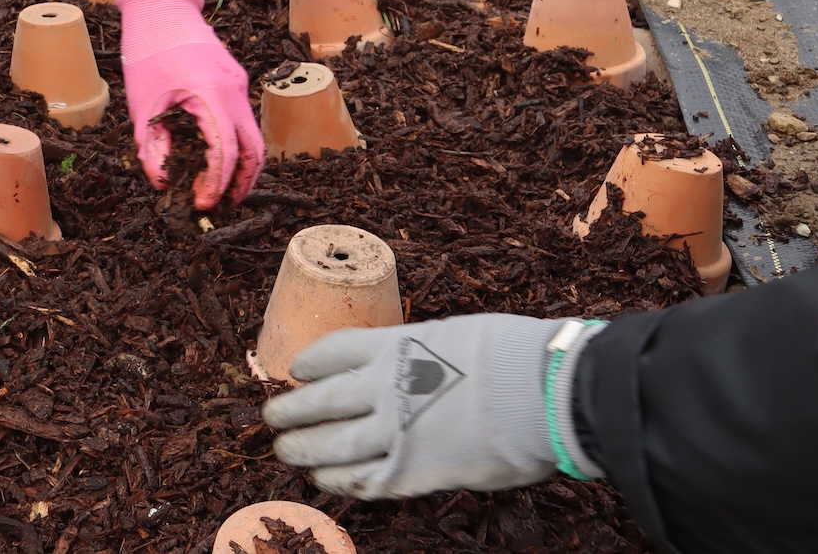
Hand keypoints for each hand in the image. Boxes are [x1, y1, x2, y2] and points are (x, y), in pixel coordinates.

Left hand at [116, 0, 261, 208]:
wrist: (162, 10)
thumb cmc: (148, 53)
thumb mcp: (142, 105)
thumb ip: (152, 146)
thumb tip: (163, 184)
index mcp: (210, 95)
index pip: (226, 152)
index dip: (217, 184)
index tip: (202, 202)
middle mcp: (234, 91)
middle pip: (254, 149)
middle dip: (243, 182)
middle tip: (224, 204)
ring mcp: (239, 84)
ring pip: (254, 135)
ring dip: (243, 165)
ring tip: (223, 187)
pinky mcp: (236, 81)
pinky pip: (244, 119)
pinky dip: (237, 142)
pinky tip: (217, 155)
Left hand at [263, 315, 607, 498]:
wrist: (544, 389)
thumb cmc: (515, 358)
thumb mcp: (456, 336)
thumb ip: (425, 356)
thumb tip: (416, 371)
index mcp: (395, 346)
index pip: (333, 352)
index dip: (310, 362)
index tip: (297, 369)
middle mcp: (385, 386)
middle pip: (320, 400)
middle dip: (291, 410)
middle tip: (272, 417)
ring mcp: (396, 429)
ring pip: (331, 443)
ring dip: (303, 448)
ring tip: (285, 450)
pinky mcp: (414, 470)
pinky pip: (365, 479)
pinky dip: (341, 481)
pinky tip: (326, 480)